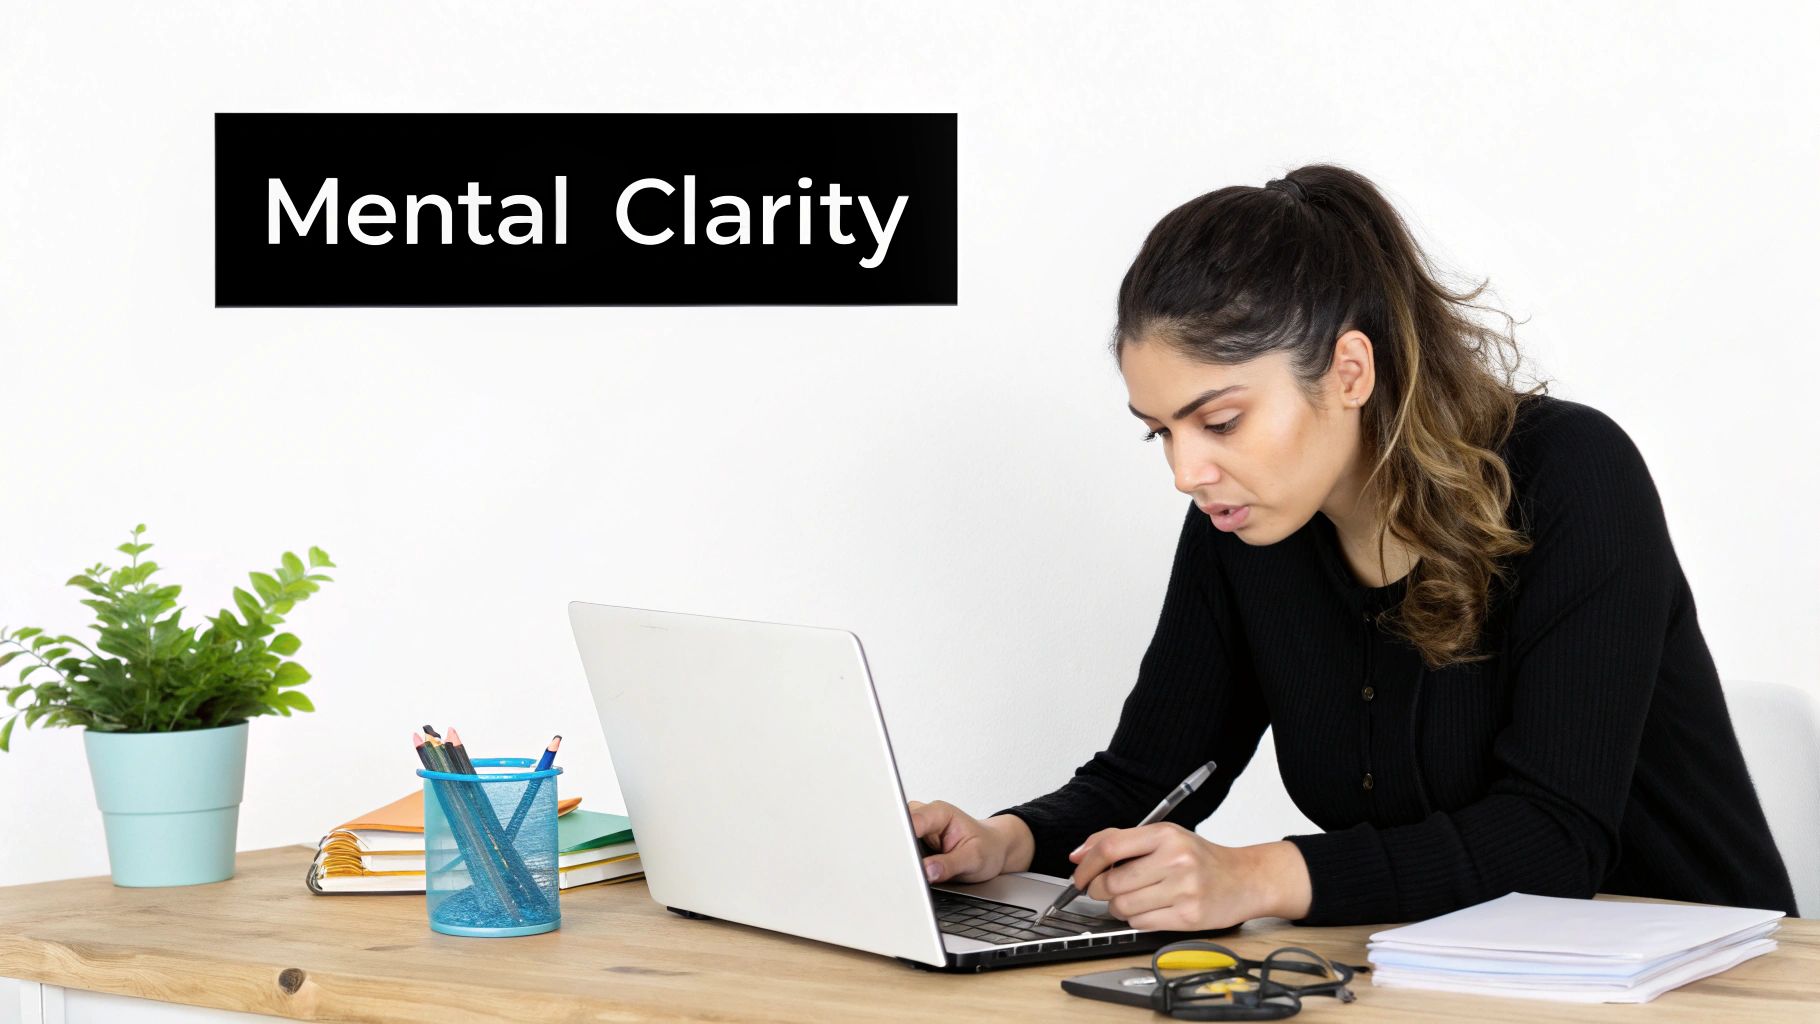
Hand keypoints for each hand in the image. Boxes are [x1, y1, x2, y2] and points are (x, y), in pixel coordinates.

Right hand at [907, 799, 1014, 883]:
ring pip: (896, 839)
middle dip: (899, 849)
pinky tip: (910, 869)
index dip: (904, 840)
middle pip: (898, 828)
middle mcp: (925, 816)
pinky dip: (903, 860)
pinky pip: (901, 849)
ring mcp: (917, 828)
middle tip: (908, 870)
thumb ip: (949, 865)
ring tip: (911, 870)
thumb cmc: (987, 848)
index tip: (905, 859)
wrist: (992, 849)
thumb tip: (926, 871)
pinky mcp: (914, 841)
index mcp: (939, 812)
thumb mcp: (974, 859)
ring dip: (900, 856)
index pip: (913, 821)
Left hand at [1067, 822, 1288, 930]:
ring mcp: (1184, 890)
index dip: (1086, 865)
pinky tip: (1147, 909)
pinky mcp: (1189, 917)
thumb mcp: (1164, 837)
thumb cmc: (1201, 858)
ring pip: (1123, 906)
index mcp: (1165, 834)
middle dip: (1099, 890)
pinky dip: (1136, 919)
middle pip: (1112, 882)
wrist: (1246, 879)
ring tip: (1131, 899)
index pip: (1109, 848)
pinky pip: (1141, 923)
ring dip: (1117, 907)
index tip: (1079, 874)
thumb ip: (1119, 840)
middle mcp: (1175, 860)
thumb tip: (1078, 854)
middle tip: (1103, 889)